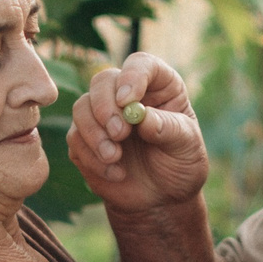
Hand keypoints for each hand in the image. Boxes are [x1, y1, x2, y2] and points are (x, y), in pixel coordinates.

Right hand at [67, 52, 208, 216]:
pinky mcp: (85, 139)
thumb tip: (142, 117)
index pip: (141, 64)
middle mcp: (126, 94)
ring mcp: (102, 115)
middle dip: (105, 107)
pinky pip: (75, 139)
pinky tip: (116, 174)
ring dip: (94, 133)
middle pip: (103, 81)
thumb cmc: (180, 163)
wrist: (161, 196)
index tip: (127, 101)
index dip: (131, 76)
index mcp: (158, 85)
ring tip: (115, 158)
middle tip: (119, 133)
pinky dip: (92, 158)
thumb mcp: (187, 146)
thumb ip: (168, 129)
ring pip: (82, 107)